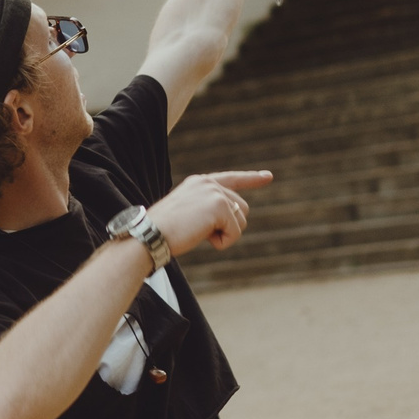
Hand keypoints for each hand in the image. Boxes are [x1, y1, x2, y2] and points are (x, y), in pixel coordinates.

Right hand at [150, 170, 273, 256]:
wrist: (150, 234)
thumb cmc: (163, 232)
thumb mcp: (187, 215)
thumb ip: (209, 210)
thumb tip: (234, 216)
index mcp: (199, 182)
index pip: (231, 179)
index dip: (252, 178)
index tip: (268, 176)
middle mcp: (208, 183)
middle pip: (242, 208)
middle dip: (229, 227)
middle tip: (202, 233)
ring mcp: (215, 192)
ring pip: (241, 221)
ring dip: (224, 235)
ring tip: (197, 234)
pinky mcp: (220, 205)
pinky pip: (235, 232)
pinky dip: (223, 242)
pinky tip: (202, 238)